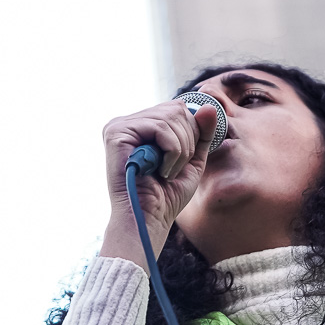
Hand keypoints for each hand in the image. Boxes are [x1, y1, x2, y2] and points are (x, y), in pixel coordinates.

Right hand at [98, 98, 223, 267]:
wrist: (149, 219)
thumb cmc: (167, 195)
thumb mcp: (193, 159)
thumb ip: (202, 132)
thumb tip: (209, 106)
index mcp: (142, 126)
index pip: (178, 108)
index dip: (192, 132)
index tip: (182, 161)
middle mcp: (128, 122)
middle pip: (176, 109)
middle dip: (187, 142)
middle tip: (173, 169)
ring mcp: (119, 126)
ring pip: (170, 117)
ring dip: (180, 150)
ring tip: (166, 171)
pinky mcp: (116, 133)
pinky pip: (159, 128)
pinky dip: (170, 151)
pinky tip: (159, 170)